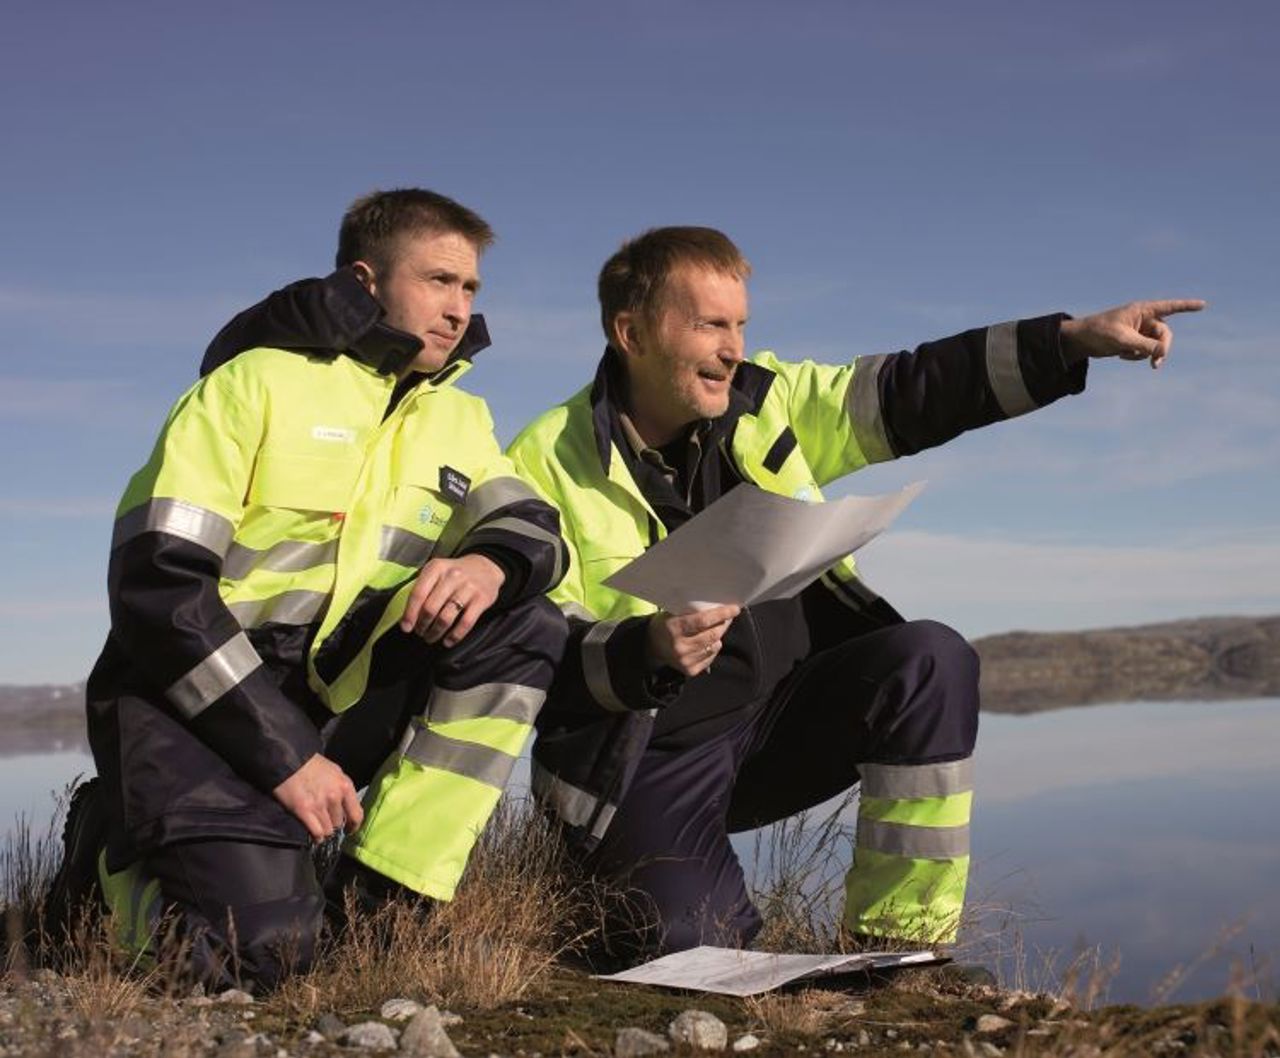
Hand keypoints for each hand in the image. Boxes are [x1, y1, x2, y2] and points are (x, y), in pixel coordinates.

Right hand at [272, 753, 362, 841]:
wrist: (289, 760)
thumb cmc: (312, 765)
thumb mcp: (335, 772)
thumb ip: (342, 789)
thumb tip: (345, 806)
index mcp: (345, 786)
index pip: (357, 814)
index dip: (354, 826)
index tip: (349, 829)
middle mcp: (335, 797)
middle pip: (339, 823)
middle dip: (334, 825)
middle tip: (326, 822)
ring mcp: (320, 805)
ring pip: (328, 830)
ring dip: (324, 831)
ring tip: (319, 827)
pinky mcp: (304, 811)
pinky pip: (316, 832)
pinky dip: (316, 837)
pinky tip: (315, 836)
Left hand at [400, 553, 505, 646]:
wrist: (486, 567)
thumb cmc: (456, 574)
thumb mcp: (437, 571)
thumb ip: (423, 588)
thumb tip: (407, 616)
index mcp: (436, 568)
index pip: (418, 594)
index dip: (410, 614)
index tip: (406, 627)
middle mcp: (452, 576)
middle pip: (430, 608)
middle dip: (422, 625)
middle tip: (420, 632)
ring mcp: (468, 588)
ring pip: (446, 617)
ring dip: (435, 632)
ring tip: (431, 637)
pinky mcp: (482, 599)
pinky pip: (465, 622)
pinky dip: (454, 636)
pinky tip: (448, 641)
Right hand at [646, 604, 740, 676]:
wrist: (651, 647)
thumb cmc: (665, 625)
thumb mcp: (672, 613)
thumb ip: (691, 611)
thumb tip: (718, 606)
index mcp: (674, 628)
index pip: (703, 620)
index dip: (721, 614)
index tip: (735, 609)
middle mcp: (679, 646)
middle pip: (712, 634)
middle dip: (724, 624)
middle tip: (728, 617)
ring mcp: (685, 660)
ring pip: (714, 646)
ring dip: (719, 636)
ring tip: (715, 629)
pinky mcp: (690, 670)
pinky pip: (711, 657)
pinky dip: (713, 648)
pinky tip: (708, 643)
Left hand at [1060, 298, 1204, 368]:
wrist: (1081, 341)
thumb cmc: (1099, 332)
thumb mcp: (1123, 340)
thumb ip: (1145, 346)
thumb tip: (1162, 353)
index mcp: (1142, 310)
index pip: (1169, 307)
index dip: (1186, 306)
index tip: (1203, 304)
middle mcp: (1143, 319)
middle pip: (1165, 335)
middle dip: (1161, 349)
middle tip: (1156, 364)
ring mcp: (1139, 331)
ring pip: (1155, 346)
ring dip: (1145, 354)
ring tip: (1126, 355)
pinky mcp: (1134, 342)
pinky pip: (1144, 352)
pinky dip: (1135, 356)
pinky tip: (1120, 356)